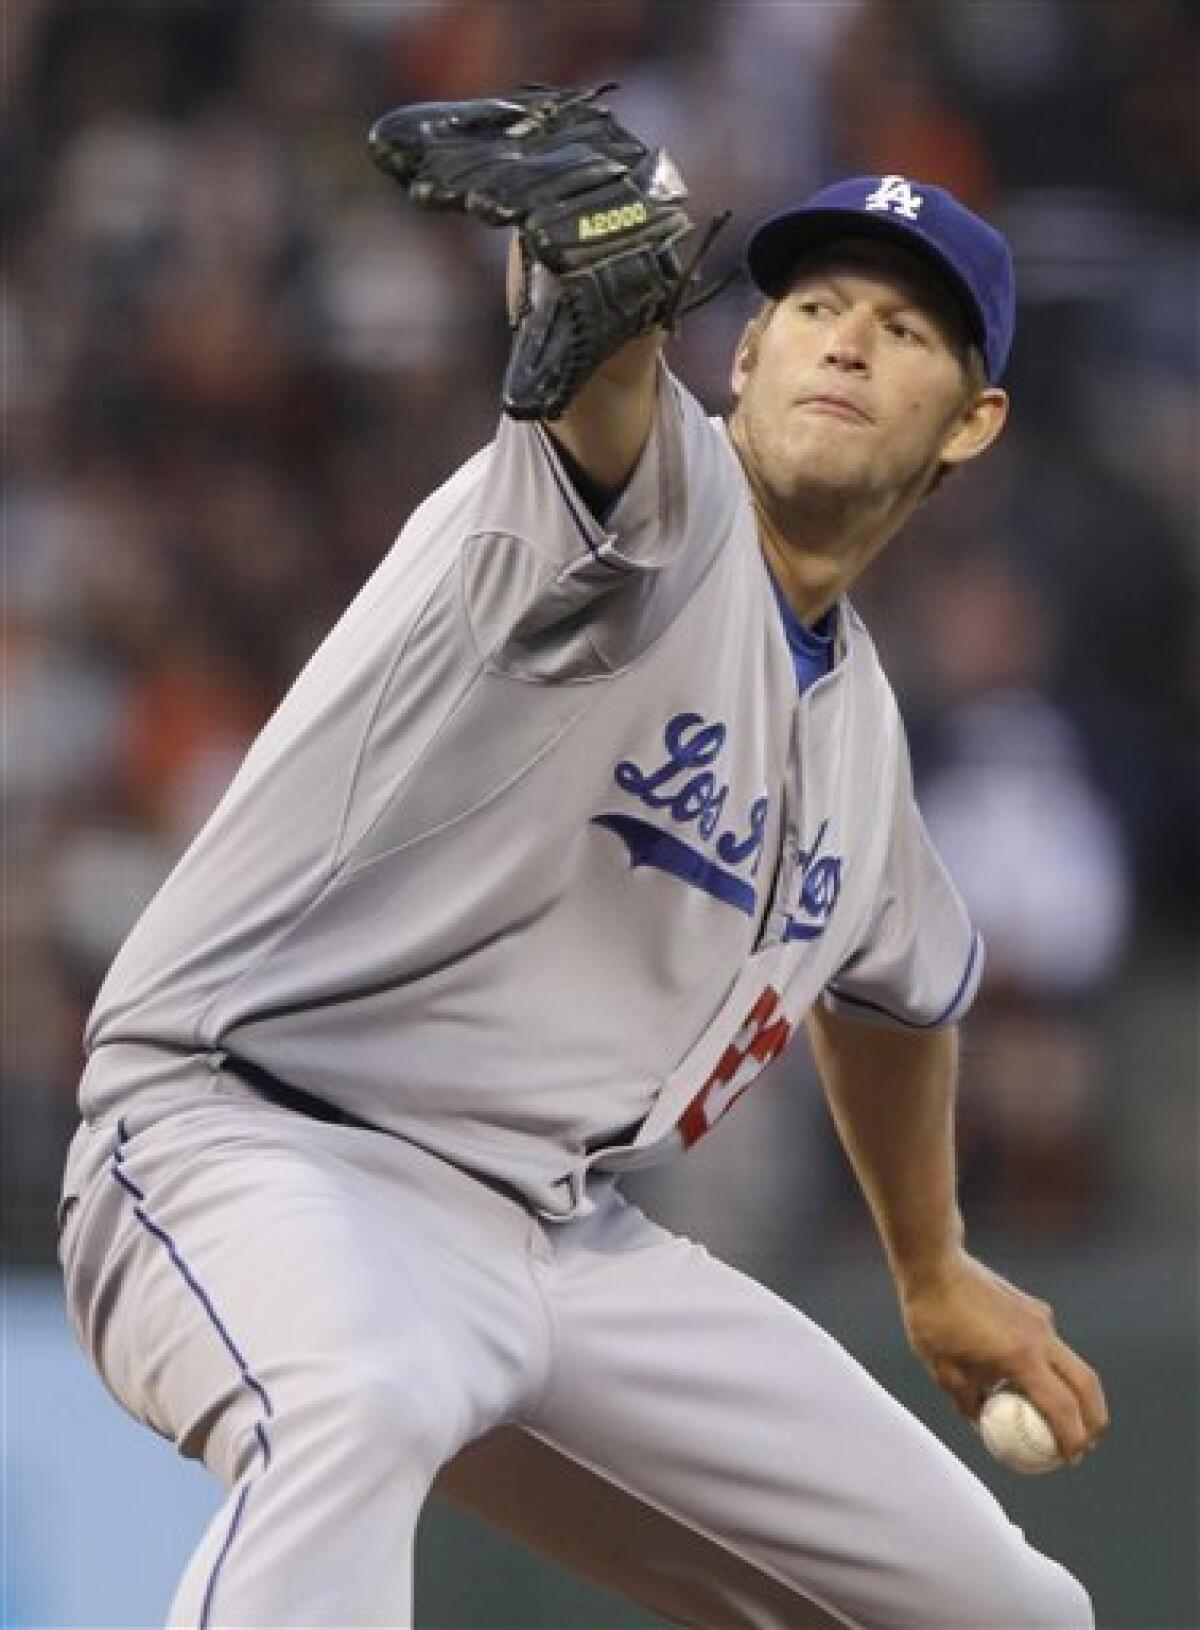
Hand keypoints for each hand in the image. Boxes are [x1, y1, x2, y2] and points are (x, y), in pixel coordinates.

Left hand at [898, 1248, 1108, 1462]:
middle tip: (1086, 1442)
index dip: (1073, 1439)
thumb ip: (970, 1405)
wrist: (934, 1264)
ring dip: (1077, 1393)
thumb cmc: (934, 1319)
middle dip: (1094, 1419)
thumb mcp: (945, 1373)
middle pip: (1087, 1385)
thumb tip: (984, 1427)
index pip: (1062, 1408)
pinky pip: (1052, 1344)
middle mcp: (1041, 1337)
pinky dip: (1052, 1367)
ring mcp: (1041, 1318)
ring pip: (1074, 1363)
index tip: (1071, 1459)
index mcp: (1021, 1358)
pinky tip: (1028, 1375)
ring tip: (1065, 1416)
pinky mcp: (1034, 1307)